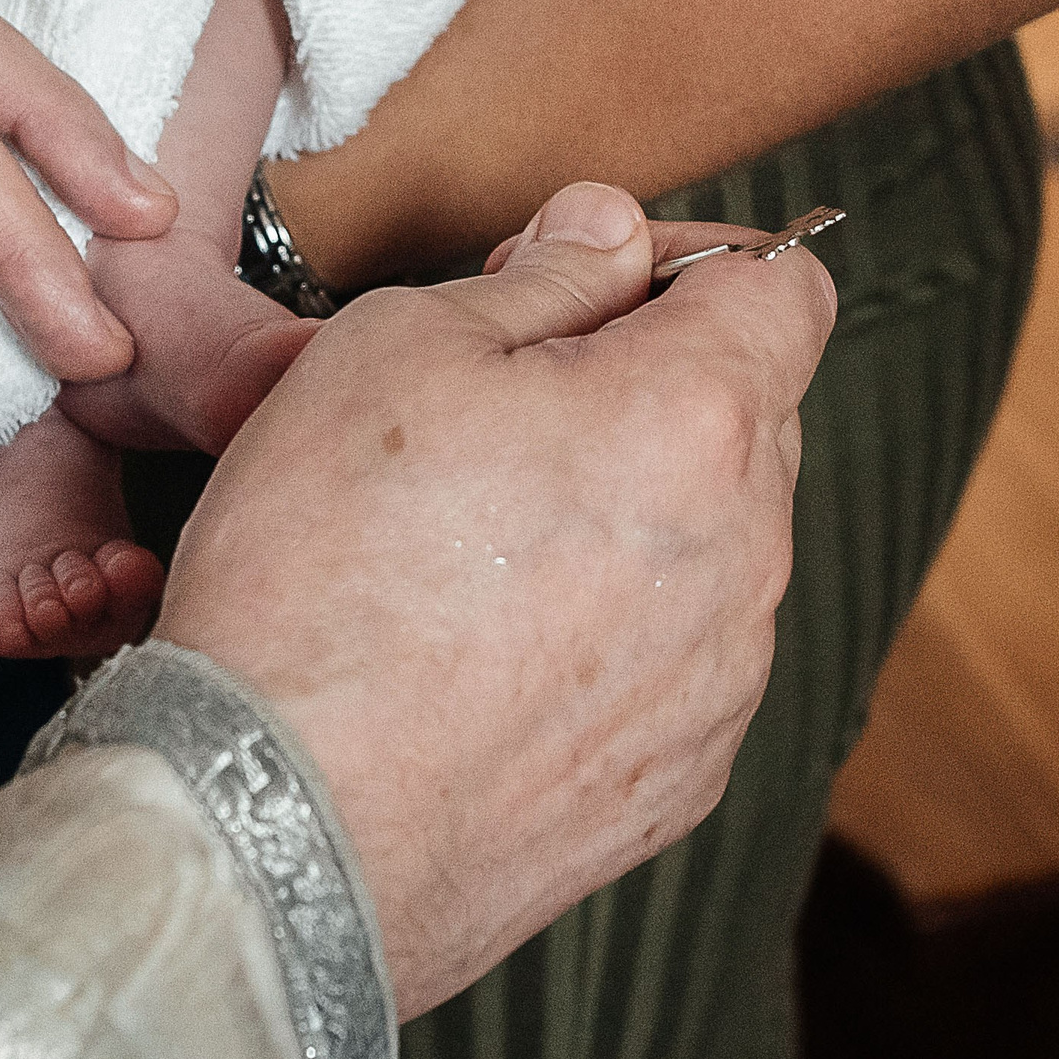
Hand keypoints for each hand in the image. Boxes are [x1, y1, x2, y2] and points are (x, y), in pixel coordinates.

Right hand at [154, 182, 836, 1017]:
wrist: (276, 824)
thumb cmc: (317, 574)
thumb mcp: (391, 349)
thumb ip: (536, 274)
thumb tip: (607, 234)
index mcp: (697, 421)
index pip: (782, 288)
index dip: (687, 262)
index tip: (591, 282)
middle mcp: (748, 556)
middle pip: (746, 417)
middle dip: (645, 390)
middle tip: (493, 415)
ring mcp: (722, 684)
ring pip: (708, 547)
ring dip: (626, 518)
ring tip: (469, 552)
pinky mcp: (677, 781)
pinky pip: (672, 664)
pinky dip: (605, 636)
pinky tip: (481, 654)